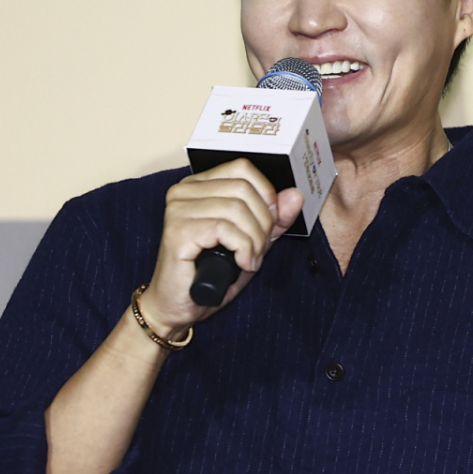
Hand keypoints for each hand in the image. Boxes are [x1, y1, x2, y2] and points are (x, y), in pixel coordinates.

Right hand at [139, 159, 304, 337]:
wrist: (178, 305)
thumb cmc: (209, 274)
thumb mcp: (251, 241)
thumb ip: (274, 218)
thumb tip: (295, 196)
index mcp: (198, 185)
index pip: (242, 168)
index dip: (265, 195)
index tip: (268, 224)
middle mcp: (183, 191)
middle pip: (243, 189)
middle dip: (262, 223)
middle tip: (258, 250)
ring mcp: (178, 209)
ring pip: (237, 209)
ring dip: (254, 240)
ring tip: (250, 260)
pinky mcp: (177, 231)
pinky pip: (225, 229)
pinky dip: (243, 249)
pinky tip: (241, 263)